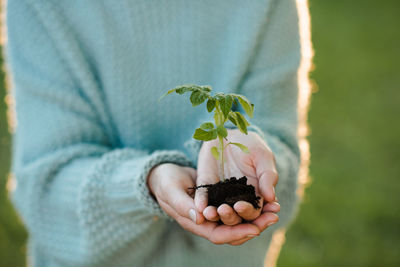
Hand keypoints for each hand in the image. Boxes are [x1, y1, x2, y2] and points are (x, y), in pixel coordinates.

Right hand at [147, 163, 263, 244]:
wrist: (165, 173)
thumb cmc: (165, 182)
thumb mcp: (171, 191)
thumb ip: (184, 205)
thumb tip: (202, 217)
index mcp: (194, 223)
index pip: (218, 235)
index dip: (236, 233)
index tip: (255, 229)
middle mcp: (207, 222)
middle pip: (233, 231)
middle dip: (254, 226)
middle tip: (273, 217)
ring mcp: (214, 212)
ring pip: (238, 221)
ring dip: (257, 217)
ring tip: (275, 209)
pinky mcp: (219, 201)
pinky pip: (237, 208)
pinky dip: (251, 205)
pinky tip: (265, 199)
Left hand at [195, 129, 279, 227]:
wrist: (230, 134)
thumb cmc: (251, 146)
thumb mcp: (263, 157)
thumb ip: (268, 176)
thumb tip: (271, 197)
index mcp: (255, 196)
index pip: (254, 212)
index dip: (250, 214)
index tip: (243, 207)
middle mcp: (237, 199)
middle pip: (235, 216)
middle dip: (231, 216)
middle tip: (225, 209)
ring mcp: (221, 194)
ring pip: (218, 211)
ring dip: (214, 214)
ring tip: (211, 213)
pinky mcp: (206, 186)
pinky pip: (203, 196)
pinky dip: (201, 202)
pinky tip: (199, 207)